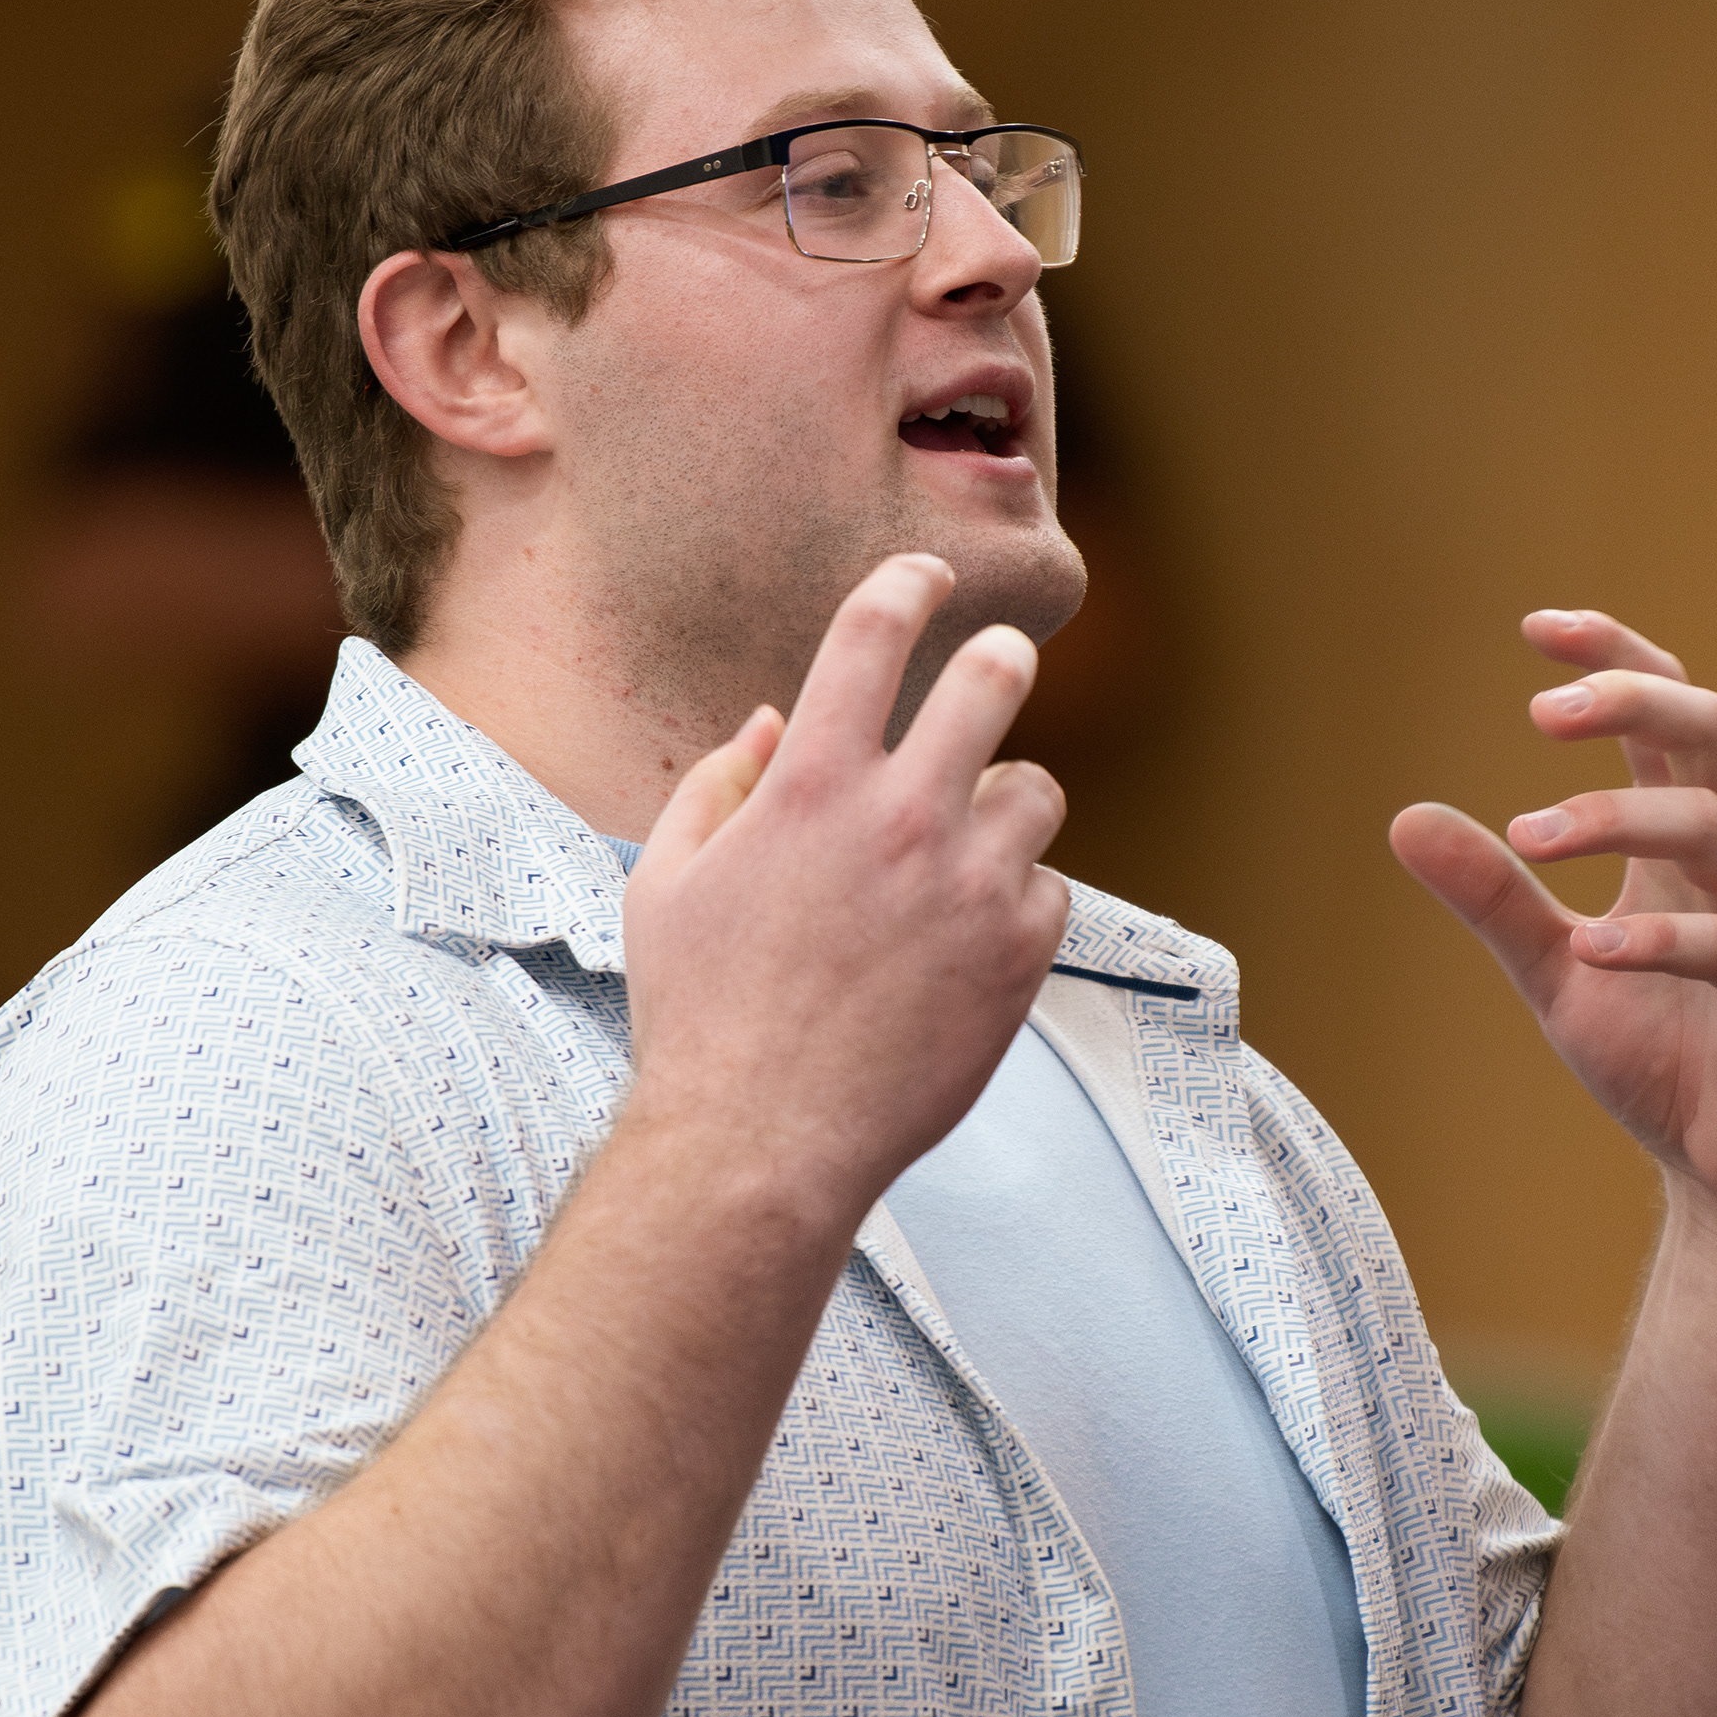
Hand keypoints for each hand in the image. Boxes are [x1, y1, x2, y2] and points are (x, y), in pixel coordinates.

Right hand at [620, 554, 1068, 1230]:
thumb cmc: (698, 1016)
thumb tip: (775, 722)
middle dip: (1001, 658)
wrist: (762, 1143)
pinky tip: (968, 941)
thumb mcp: (667, 885)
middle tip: (998, 665)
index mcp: (812, 782)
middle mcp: (903, 815)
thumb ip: (718, 787)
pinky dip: (1017, 903)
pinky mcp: (1019, 953)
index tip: (929, 574)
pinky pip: (1049, 889)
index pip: (875, 630)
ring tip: (965, 847)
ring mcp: (971, 883)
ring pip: (1038, 792)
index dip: (911, 580)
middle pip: (996, 678)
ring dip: (1005, 806)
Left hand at [1391, 608, 1716, 1243]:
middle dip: (1632, 702)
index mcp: (1701, 840)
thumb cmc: (1669, 1064)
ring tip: (1528, 837)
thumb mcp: (1557, 972)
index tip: (1536, 628)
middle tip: (1537, 713)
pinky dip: (1666, 940)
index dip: (1617, 656)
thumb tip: (1403, 816)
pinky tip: (1591, 949)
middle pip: (1714, 733)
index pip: (1671, 715)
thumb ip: (1495, 897)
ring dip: (1623, 819)